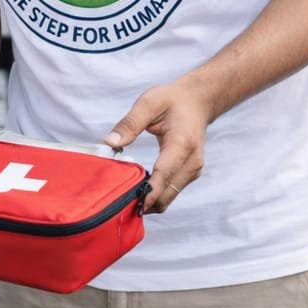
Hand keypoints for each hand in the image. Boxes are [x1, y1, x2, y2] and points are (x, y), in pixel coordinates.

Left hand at [103, 79, 210, 212]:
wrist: (197, 101)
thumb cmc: (172, 100)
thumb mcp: (148, 103)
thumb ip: (129, 124)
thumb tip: (110, 142)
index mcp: (183, 143)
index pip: (164, 174)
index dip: (149, 192)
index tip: (133, 205)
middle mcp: (192, 161)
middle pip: (168, 192)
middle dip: (146, 202)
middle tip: (118, 206)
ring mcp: (193, 170)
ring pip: (170, 196)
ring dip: (150, 202)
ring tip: (125, 201)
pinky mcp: (189, 174)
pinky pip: (171, 191)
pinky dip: (156, 196)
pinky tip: (137, 192)